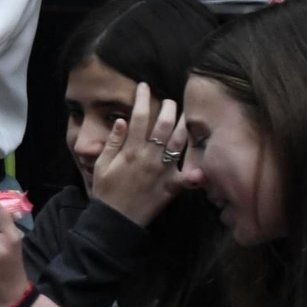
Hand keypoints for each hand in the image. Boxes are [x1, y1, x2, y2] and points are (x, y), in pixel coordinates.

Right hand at [91, 81, 194, 227]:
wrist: (116, 220)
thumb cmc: (106, 191)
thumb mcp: (102, 164)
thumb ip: (113, 142)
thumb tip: (121, 120)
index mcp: (130, 150)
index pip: (138, 117)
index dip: (142, 99)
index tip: (144, 86)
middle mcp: (149, 157)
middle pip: (163, 125)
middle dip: (168, 107)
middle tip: (169, 99)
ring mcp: (162, 171)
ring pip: (178, 142)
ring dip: (183, 125)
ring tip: (186, 114)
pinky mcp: (171, 186)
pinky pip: (188, 176)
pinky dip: (197, 170)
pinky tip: (203, 162)